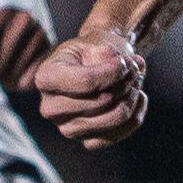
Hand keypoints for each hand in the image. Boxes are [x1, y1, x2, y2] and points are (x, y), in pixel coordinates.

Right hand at [30, 28, 149, 148]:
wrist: (95, 65)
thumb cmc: (93, 52)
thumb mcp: (96, 41)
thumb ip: (105, 51)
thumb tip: (119, 64)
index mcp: (46, 78)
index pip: (86, 81)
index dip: (114, 71)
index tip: (126, 61)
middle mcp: (50, 108)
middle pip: (103, 100)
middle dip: (126, 82)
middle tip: (133, 68)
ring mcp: (67, 128)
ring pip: (115, 117)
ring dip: (132, 96)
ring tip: (136, 79)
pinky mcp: (86, 141)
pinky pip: (120, 133)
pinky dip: (135, 115)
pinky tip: (136, 97)